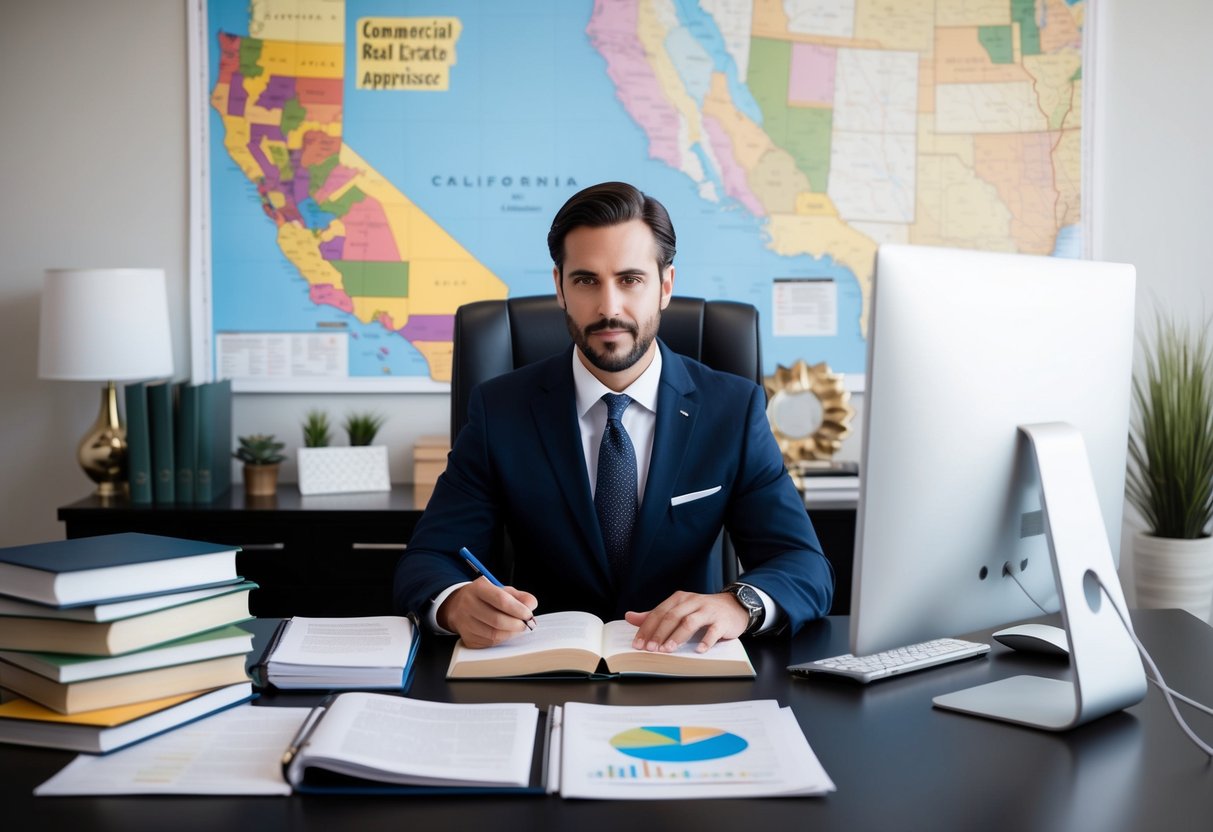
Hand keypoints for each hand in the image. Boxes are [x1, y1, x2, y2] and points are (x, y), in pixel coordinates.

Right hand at [436, 577, 537, 647]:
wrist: (458, 606)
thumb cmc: (485, 598)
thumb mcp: (502, 590)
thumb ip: (520, 597)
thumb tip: (531, 605)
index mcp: (478, 588)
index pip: (501, 600)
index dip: (518, 610)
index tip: (528, 615)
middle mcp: (468, 605)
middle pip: (497, 620)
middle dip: (517, 625)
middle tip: (526, 624)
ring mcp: (465, 623)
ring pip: (493, 635)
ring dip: (511, 634)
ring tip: (517, 628)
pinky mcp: (466, 638)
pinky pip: (489, 643)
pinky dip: (501, 640)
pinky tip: (505, 633)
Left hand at [624, 590, 748, 653]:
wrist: (733, 607)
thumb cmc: (701, 611)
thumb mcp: (678, 610)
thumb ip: (655, 615)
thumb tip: (629, 617)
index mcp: (679, 599)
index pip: (659, 613)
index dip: (647, 628)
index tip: (638, 644)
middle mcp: (692, 602)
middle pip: (672, 616)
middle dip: (659, 633)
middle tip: (650, 649)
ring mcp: (708, 611)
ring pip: (690, 622)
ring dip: (677, 636)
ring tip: (668, 650)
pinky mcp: (722, 621)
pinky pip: (713, 631)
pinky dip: (705, 641)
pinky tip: (698, 650)